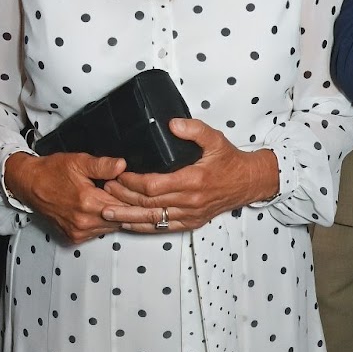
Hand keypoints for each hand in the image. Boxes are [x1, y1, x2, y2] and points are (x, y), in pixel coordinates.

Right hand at [4, 150, 127, 243]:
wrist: (29, 184)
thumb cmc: (52, 171)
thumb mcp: (79, 162)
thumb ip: (102, 165)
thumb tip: (122, 166)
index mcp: (88, 202)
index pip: (125, 206)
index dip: (133, 197)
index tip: (137, 190)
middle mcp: (84, 221)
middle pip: (120, 219)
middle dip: (127, 207)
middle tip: (128, 195)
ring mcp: (79, 231)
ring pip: (111, 227)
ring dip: (116, 216)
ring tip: (112, 200)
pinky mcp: (74, 237)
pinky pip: (99, 232)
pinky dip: (103, 222)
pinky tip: (100, 210)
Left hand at [99, 117, 279, 233]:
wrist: (248, 183)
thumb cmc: (230, 161)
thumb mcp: (215, 138)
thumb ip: (194, 129)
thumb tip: (172, 124)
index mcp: (193, 180)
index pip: (154, 185)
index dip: (132, 181)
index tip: (118, 173)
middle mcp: (190, 201)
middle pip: (148, 203)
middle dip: (123, 197)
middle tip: (104, 189)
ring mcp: (190, 214)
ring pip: (152, 218)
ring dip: (128, 215)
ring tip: (106, 211)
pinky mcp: (191, 222)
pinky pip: (163, 227)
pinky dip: (143, 227)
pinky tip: (127, 223)